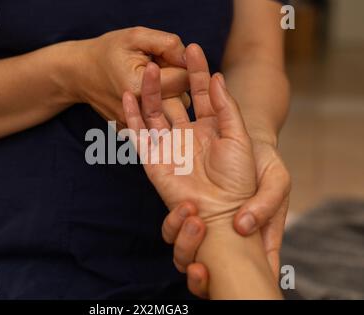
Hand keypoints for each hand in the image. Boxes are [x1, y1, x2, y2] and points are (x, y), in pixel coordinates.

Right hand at [73, 27, 189, 126]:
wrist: (80, 73)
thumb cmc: (108, 51)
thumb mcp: (136, 37)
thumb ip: (168, 44)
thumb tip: (190, 59)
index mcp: (140, 89)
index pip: (184, 80)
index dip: (181, 64)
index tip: (165, 58)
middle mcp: (138, 113)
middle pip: (182, 100)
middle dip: (176, 83)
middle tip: (155, 71)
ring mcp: (134, 126)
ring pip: (172, 113)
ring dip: (169, 97)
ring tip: (148, 83)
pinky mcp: (132, 133)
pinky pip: (159, 121)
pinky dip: (157, 109)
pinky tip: (143, 97)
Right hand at [122, 43, 255, 225]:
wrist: (223, 212)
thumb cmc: (237, 179)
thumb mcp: (239, 137)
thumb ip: (227, 107)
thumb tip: (217, 77)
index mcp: (211, 128)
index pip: (202, 93)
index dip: (198, 71)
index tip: (193, 49)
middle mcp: (188, 134)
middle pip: (174, 100)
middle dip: (168, 79)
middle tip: (162, 57)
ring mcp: (170, 146)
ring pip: (154, 113)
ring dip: (149, 92)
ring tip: (145, 70)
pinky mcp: (154, 160)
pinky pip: (139, 135)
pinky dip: (132, 117)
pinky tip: (128, 96)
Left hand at [163, 123, 290, 299]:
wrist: (238, 136)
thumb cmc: (264, 164)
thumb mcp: (277, 180)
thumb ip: (266, 204)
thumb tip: (242, 228)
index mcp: (252, 241)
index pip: (238, 276)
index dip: (221, 284)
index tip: (208, 272)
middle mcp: (223, 240)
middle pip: (204, 270)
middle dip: (195, 261)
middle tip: (201, 231)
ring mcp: (203, 227)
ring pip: (185, 254)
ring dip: (184, 243)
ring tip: (193, 213)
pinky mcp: (184, 210)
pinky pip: (172, 227)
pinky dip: (173, 224)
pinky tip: (186, 206)